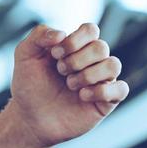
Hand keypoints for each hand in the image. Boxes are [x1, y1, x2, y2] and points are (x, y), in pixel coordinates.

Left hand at [9, 22, 128, 147]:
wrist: (30, 117)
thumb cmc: (29, 85)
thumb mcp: (25, 55)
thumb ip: (38, 35)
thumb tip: (62, 33)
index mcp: (77, 47)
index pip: (91, 30)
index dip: (75, 40)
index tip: (55, 54)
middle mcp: (92, 61)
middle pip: (101, 47)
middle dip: (77, 59)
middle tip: (60, 71)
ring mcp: (101, 81)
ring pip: (113, 65)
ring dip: (88, 74)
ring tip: (70, 85)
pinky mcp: (106, 102)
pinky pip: (121, 89)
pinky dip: (102, 91)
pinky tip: (83, 96)